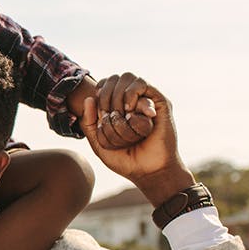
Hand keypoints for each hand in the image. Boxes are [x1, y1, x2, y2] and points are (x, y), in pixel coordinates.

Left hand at [81, 76, 194, 205]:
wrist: (147, 171)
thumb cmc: (125, 160)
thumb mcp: (99, 144)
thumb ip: (89, 123)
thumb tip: (89, 98)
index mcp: (119, 107)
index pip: (105, 83)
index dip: (99, 92)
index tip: (99, 112)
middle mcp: (133, 100)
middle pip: (114, 78)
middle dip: (105, 95)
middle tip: (107, 115)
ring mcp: (146, 99)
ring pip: (127, 78)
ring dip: (118, 96)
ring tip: (120, 114)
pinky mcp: (160, 102)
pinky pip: (142, 84)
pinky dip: (131, 93)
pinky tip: (129, 111)